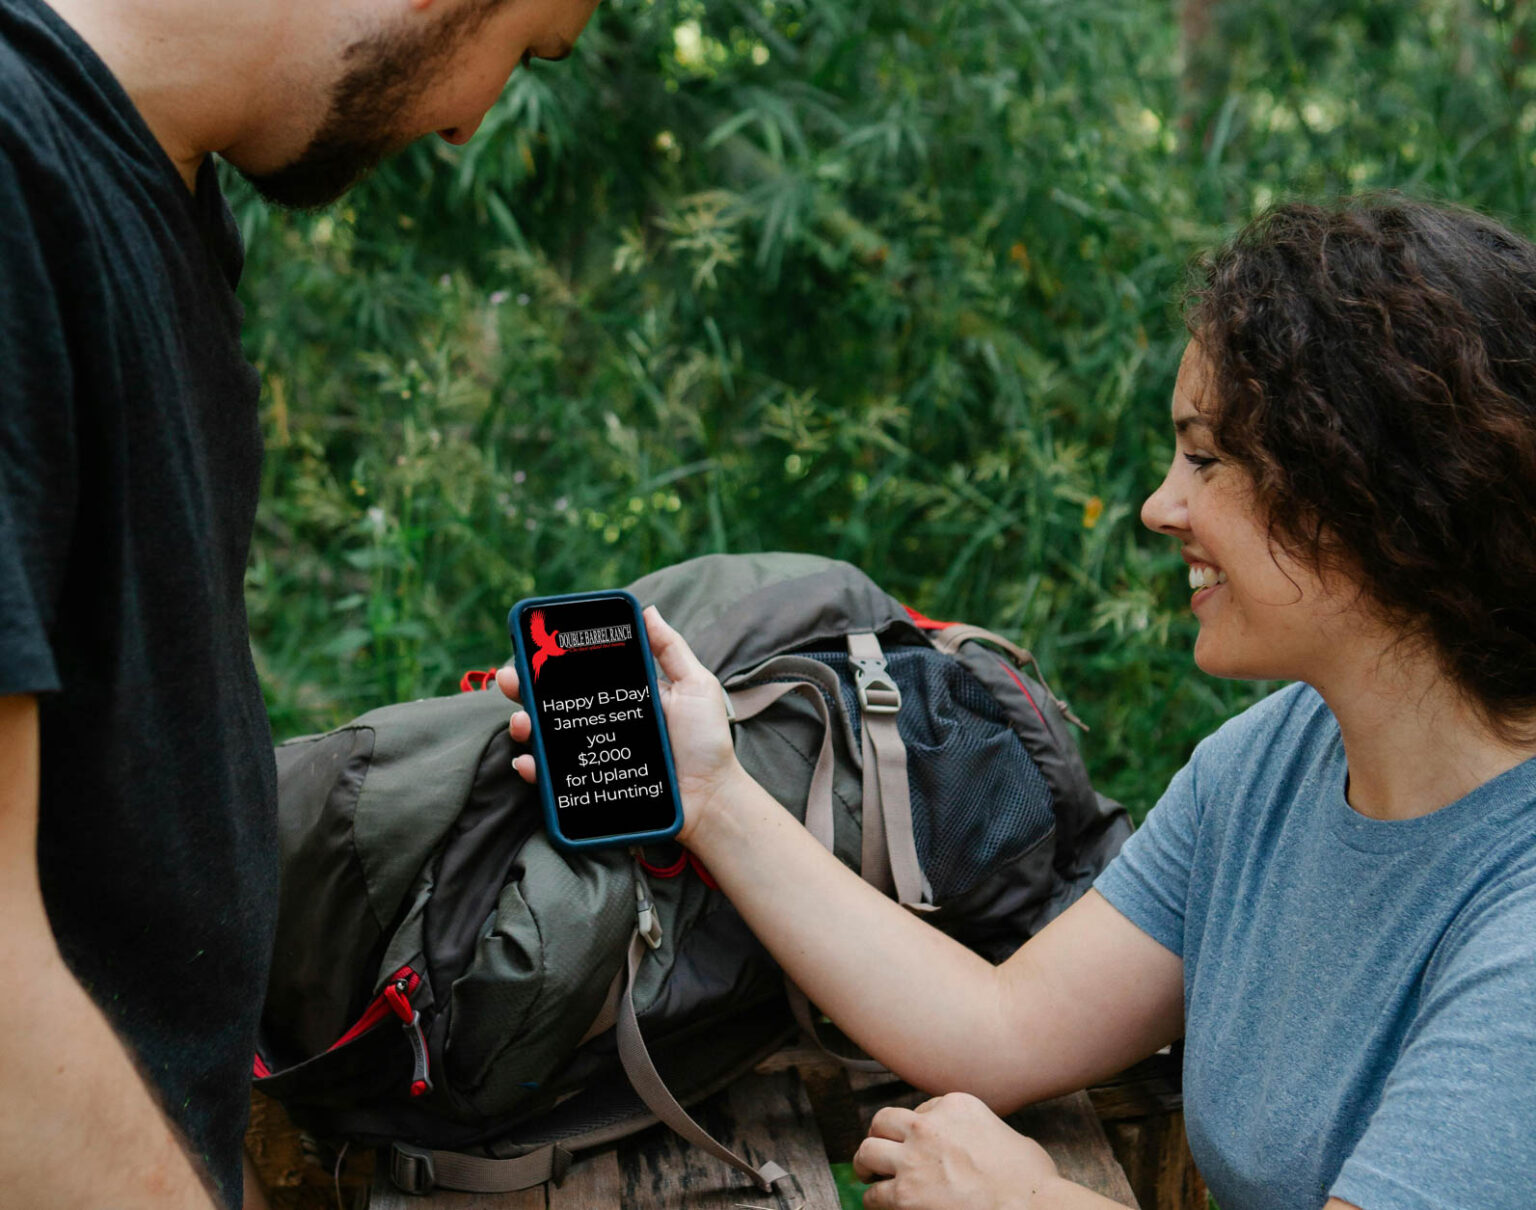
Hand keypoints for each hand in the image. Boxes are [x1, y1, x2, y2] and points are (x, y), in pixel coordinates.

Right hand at [498, 604, 744, 844]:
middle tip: (508, 679)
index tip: (531, 647)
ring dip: (525, 725)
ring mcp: (595, 754)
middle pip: (553, 702)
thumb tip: (647, 609)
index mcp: (622, 696)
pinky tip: (528, 760)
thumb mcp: (695, 686)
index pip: (580, 674)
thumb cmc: (707, 742)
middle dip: (524, 688)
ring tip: (522, 722)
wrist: (712, 797)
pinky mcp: (592, 786)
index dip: (552, 661)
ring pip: (547, 737)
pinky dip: (534, 769)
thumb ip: (671, 649)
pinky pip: (555, 778)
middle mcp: (603, 722)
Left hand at [852, 1093, 1060, 1209]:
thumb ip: (983, 1131)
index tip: (918, 1143)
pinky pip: (874, 1194)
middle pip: (883, 1121)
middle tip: (879, 1149)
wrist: (1030, 1205)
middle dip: (879, 1136)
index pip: (921, 1109)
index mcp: (954, 1105)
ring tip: (867, 1174)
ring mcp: (913, 1158)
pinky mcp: (906, 1193)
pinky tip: (878, 1204)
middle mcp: (927, 1126)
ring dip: (866, 1164)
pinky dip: (873, 1200)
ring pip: (868, 1152)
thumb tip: (981, 1146)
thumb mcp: (1008, 1133)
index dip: (917, 1129)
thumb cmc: (1030, 1178)